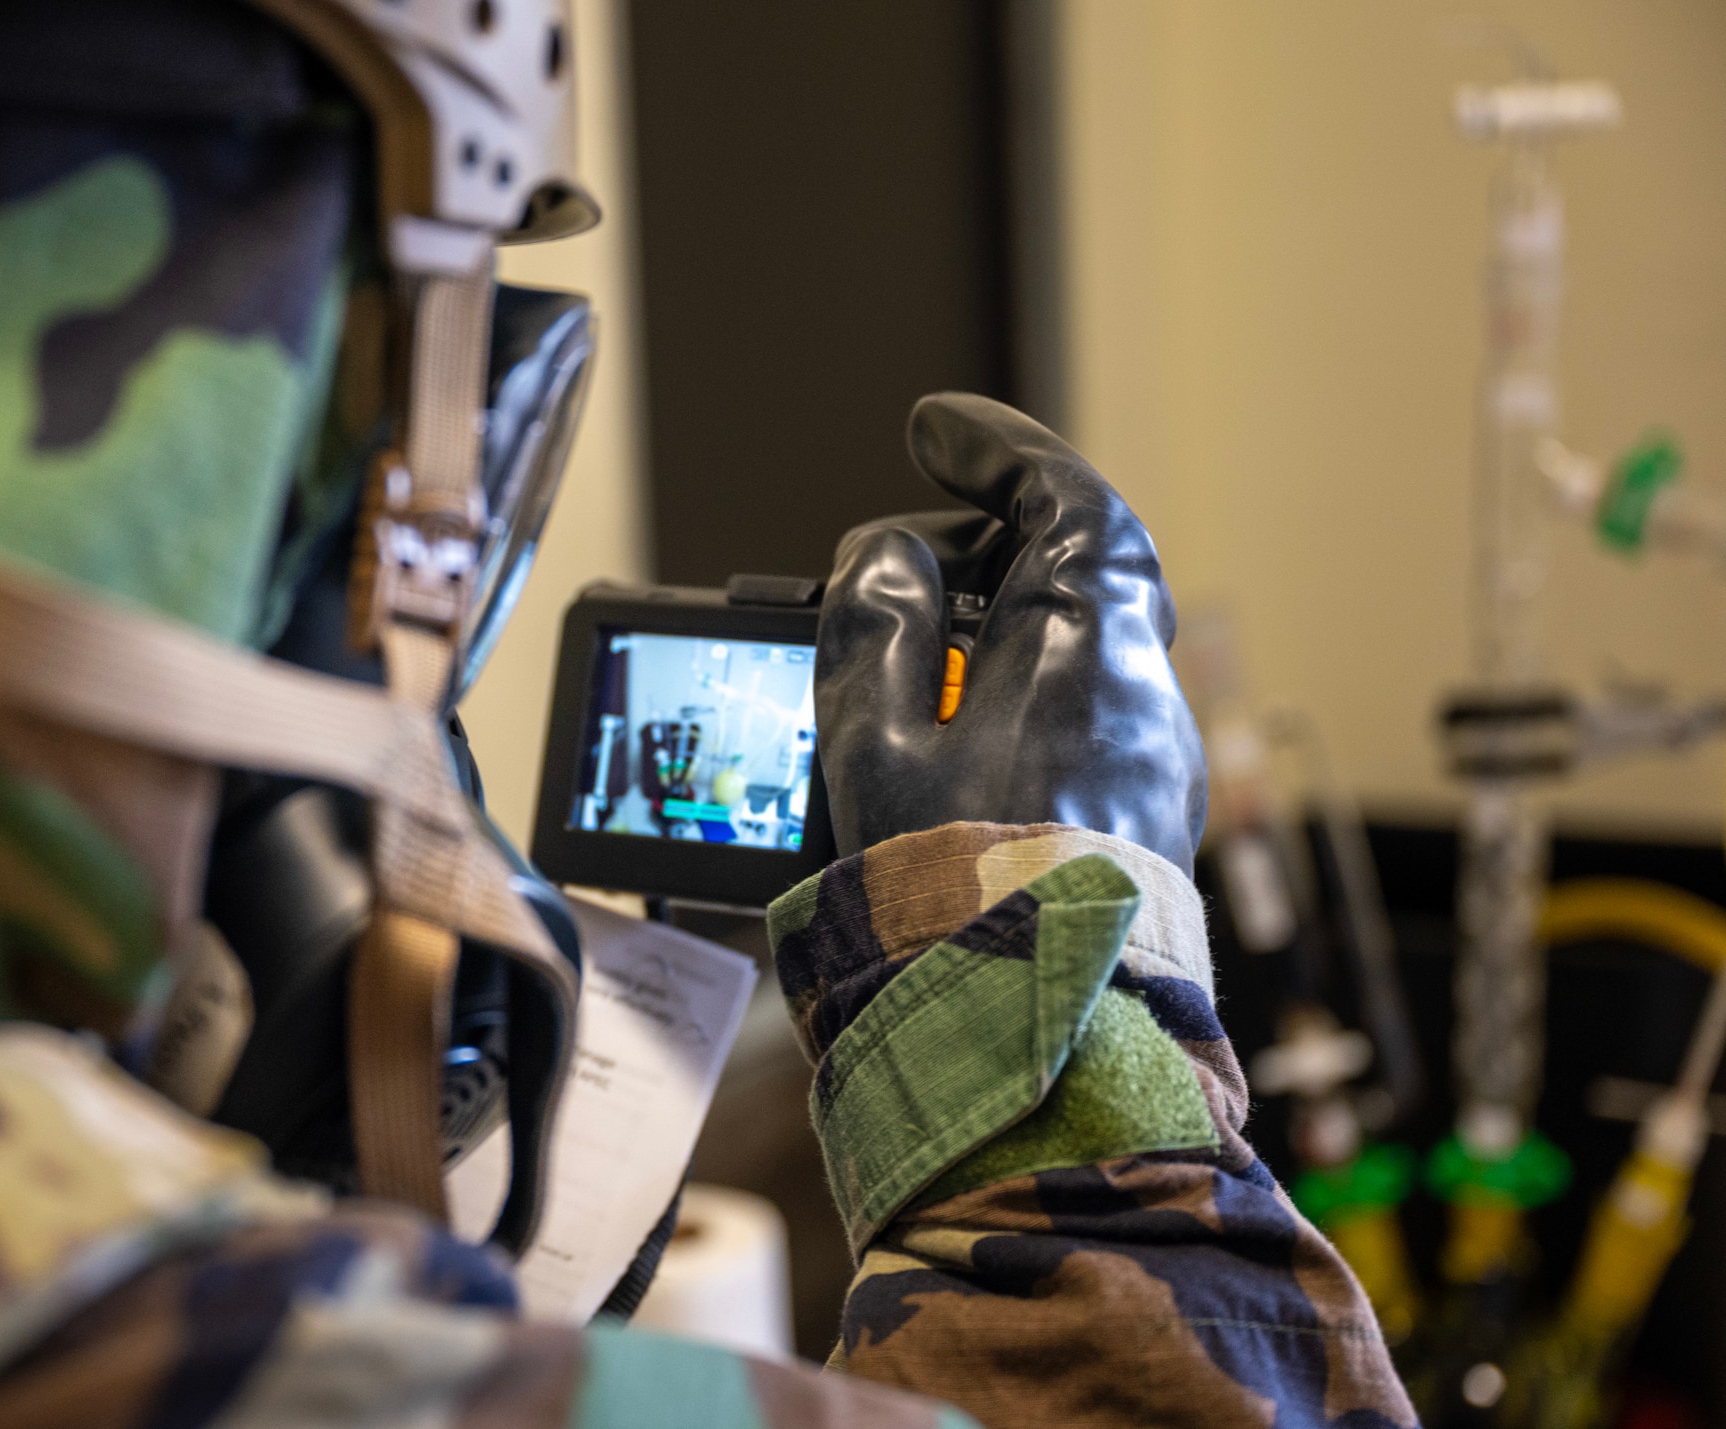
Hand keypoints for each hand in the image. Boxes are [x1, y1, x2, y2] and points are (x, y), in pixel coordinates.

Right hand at [816, 393, 1206, 871]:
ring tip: (909, 665)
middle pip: (1078, 572)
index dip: (996, 449)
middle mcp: (1147, 693)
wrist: (1036, 1037)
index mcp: (1093, 644)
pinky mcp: (1145, 820)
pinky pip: (1084, 718)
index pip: (1067, 497)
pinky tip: (954, 742)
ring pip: (1079, 649)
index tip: (933, 429)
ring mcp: (1156, 761)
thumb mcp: (877, 735)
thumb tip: (890, 562)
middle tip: (903, 562)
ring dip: (999, 630)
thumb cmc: (959, 892)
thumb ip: (876, 624)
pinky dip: (1020, 696)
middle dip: (989, 547)